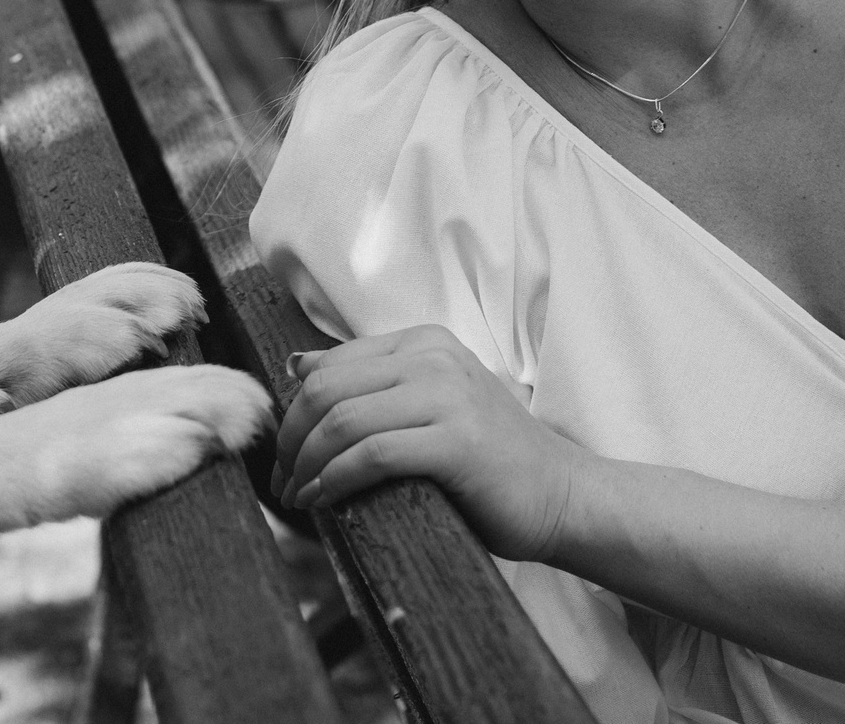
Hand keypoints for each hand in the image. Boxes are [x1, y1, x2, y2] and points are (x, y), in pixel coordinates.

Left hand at [271, 324, 588, 562]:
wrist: (563, 495)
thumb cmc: (489, 459)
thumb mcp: (428, 404)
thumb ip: (371, 382)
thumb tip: (297, 366)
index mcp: (424, 342)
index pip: (330, 367)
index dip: (294, 412)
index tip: (284, 454)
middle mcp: (434, 358)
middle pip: (326, 391)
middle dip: (291, 440)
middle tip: (281, 481)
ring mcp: (448, 396)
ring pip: (342, 421)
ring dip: (306, 465)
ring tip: (297, 497)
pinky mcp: (457, 441)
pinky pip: (372, 454)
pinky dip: (336, 480)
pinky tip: (324, 501)